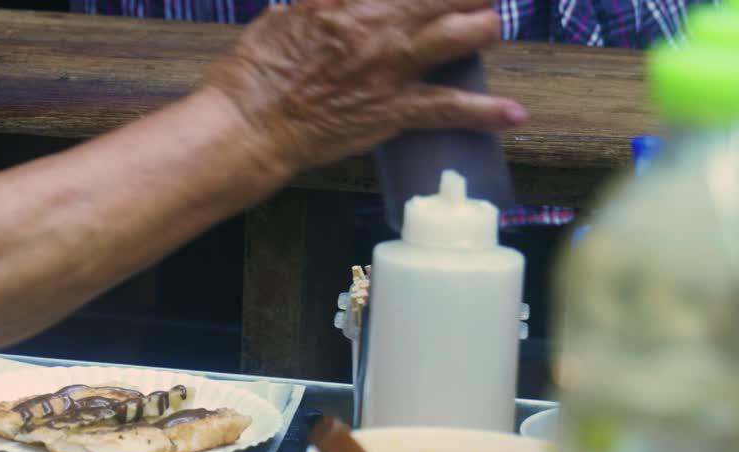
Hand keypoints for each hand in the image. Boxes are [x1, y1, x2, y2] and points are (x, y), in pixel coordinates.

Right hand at [205, 0, 526, 172]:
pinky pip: (452, 109)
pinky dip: (487, 113)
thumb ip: (321, 3)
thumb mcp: (286, 16)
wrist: (251, 124)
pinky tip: (515, 114)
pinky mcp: (395, 111)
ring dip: (484, 28)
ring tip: (488, 28)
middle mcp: (381, 26)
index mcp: (350, 1)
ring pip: (463, 35)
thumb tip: (333, 1)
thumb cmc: (256, 71)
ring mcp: (392, 68)